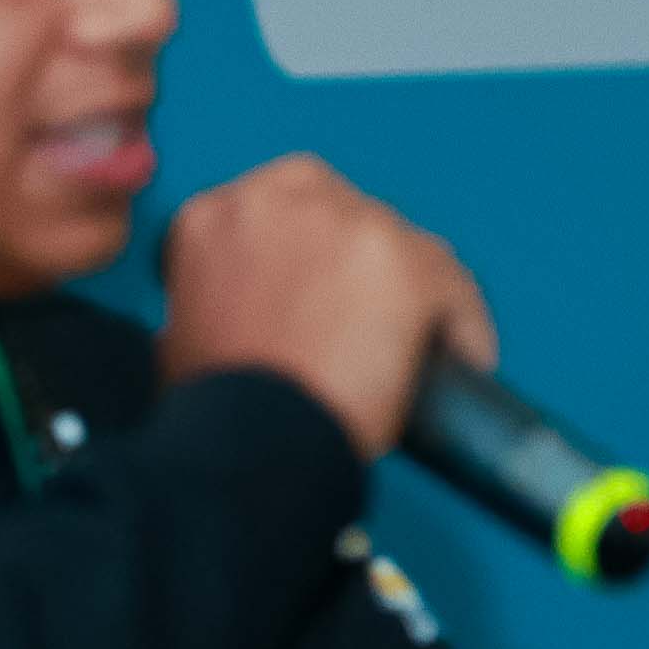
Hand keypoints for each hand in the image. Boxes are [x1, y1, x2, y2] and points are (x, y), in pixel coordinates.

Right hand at [158, 152, 496, 455]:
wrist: (250, 446)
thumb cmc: (214, 412)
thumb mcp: (183, 341)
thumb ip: (210, 309)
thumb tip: (239, 326)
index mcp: (213, 218)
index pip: (281, 216)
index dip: (305, 260)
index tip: (319, 296)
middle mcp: (278, 202)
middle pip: (348, 217)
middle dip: (361, 269)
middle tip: (369, 324)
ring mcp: (347, 224)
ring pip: (406, 249)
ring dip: (417, 295)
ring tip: (420, 347)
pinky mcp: (406, 264)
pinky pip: (453, 290)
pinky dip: (463, 326)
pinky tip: (466, 359)